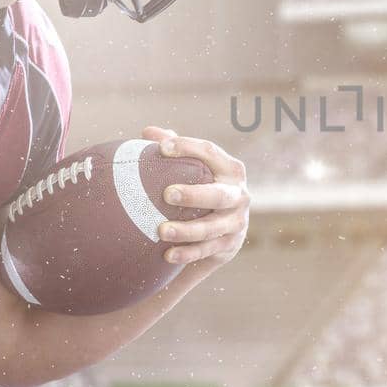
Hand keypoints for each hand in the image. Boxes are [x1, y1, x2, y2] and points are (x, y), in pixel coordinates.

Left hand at [140, 126, 249, 266]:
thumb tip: (148, 132)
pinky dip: (188, 253)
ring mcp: (236, 222)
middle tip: (167, 194)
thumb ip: (174, 148)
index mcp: (230, 169)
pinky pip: (207, 251)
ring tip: (161, 231)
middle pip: (219, 195)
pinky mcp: (229, 245)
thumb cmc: (202, 186)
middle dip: (194, 195)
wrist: (225, 228)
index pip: (211, 153)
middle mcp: (239, 195)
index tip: (162, 148)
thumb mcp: (194, 168)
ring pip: (213, 228)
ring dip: (187, 230)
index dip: (188, 148)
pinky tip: (167, 255)